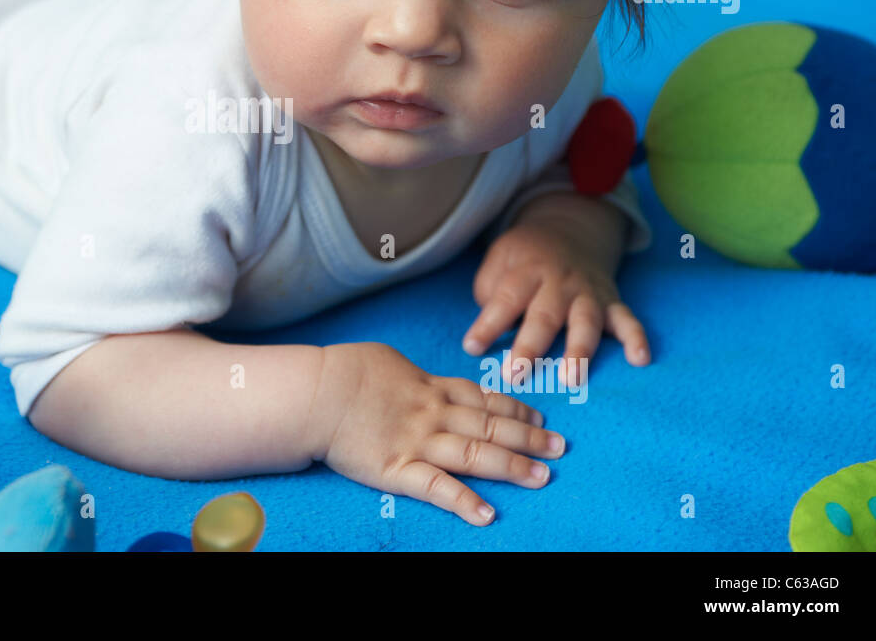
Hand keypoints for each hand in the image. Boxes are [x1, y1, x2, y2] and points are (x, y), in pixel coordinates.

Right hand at [310, 342, 564, 524]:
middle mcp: (433, 414)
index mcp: (430, 386)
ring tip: (542, 476)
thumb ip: (413, 377)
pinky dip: (463, 501)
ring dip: (511, 465)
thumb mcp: (387, 361)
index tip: (540, 416)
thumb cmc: (344, 371)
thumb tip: (423, 381)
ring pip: (475, 453)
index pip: (483, 398)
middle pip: (491, 425)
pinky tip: (486, 514)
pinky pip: (436, 487)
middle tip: (560, 448)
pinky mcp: (396, 470)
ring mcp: (418, 442)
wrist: (315, 391)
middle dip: (529, 436)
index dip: (514, 407)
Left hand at [462, 219, 649, 384]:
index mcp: (527, 272)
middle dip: (529, 347)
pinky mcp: (612, 302)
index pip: (505, 299)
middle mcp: (559, 283)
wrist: (570, 230)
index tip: (471, 348)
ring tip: (570, 379)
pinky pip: (628, 320)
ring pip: (585, 322)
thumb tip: (488, 329)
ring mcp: (588, 293)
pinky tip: (640, 359)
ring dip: (578, 351)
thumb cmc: (526, 258)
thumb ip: (490, 291)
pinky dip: (637, 338)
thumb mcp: (500, 260)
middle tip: (513, 375)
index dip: (488, 325)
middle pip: (544, 316)